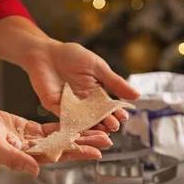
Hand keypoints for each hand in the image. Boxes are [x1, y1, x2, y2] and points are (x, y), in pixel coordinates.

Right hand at [0, 107, 111, 175]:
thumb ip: (14, 159)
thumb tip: (35, 170)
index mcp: (28, 157)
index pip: (59, 156)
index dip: (78, 154)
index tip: (97, 153)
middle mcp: (34, 152)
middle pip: (65, 148)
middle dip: (86, 145)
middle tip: (107, 140)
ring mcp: (33, 141)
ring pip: (61, 138)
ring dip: (79, 136)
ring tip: (99, 132)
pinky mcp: (30, 130)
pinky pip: (52, 129)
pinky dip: (66, 126)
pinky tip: (79, 124)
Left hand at [23, 41, 139, 132]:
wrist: (46, 52)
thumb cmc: (72, 56)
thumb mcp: (98, 67)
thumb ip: (114, 82)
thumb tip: (136, 95)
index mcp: (96, 94)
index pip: (109, 107)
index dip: (116, 113)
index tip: (124, 117)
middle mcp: (85, 103)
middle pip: (97, 117)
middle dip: (106, 123)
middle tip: (113, 128)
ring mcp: (70, 107)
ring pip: (83, 121)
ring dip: (92, 127)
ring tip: (101, 132)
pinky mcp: (55, 107)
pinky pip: (65, 119)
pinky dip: (73, 125)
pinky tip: (81, 130)